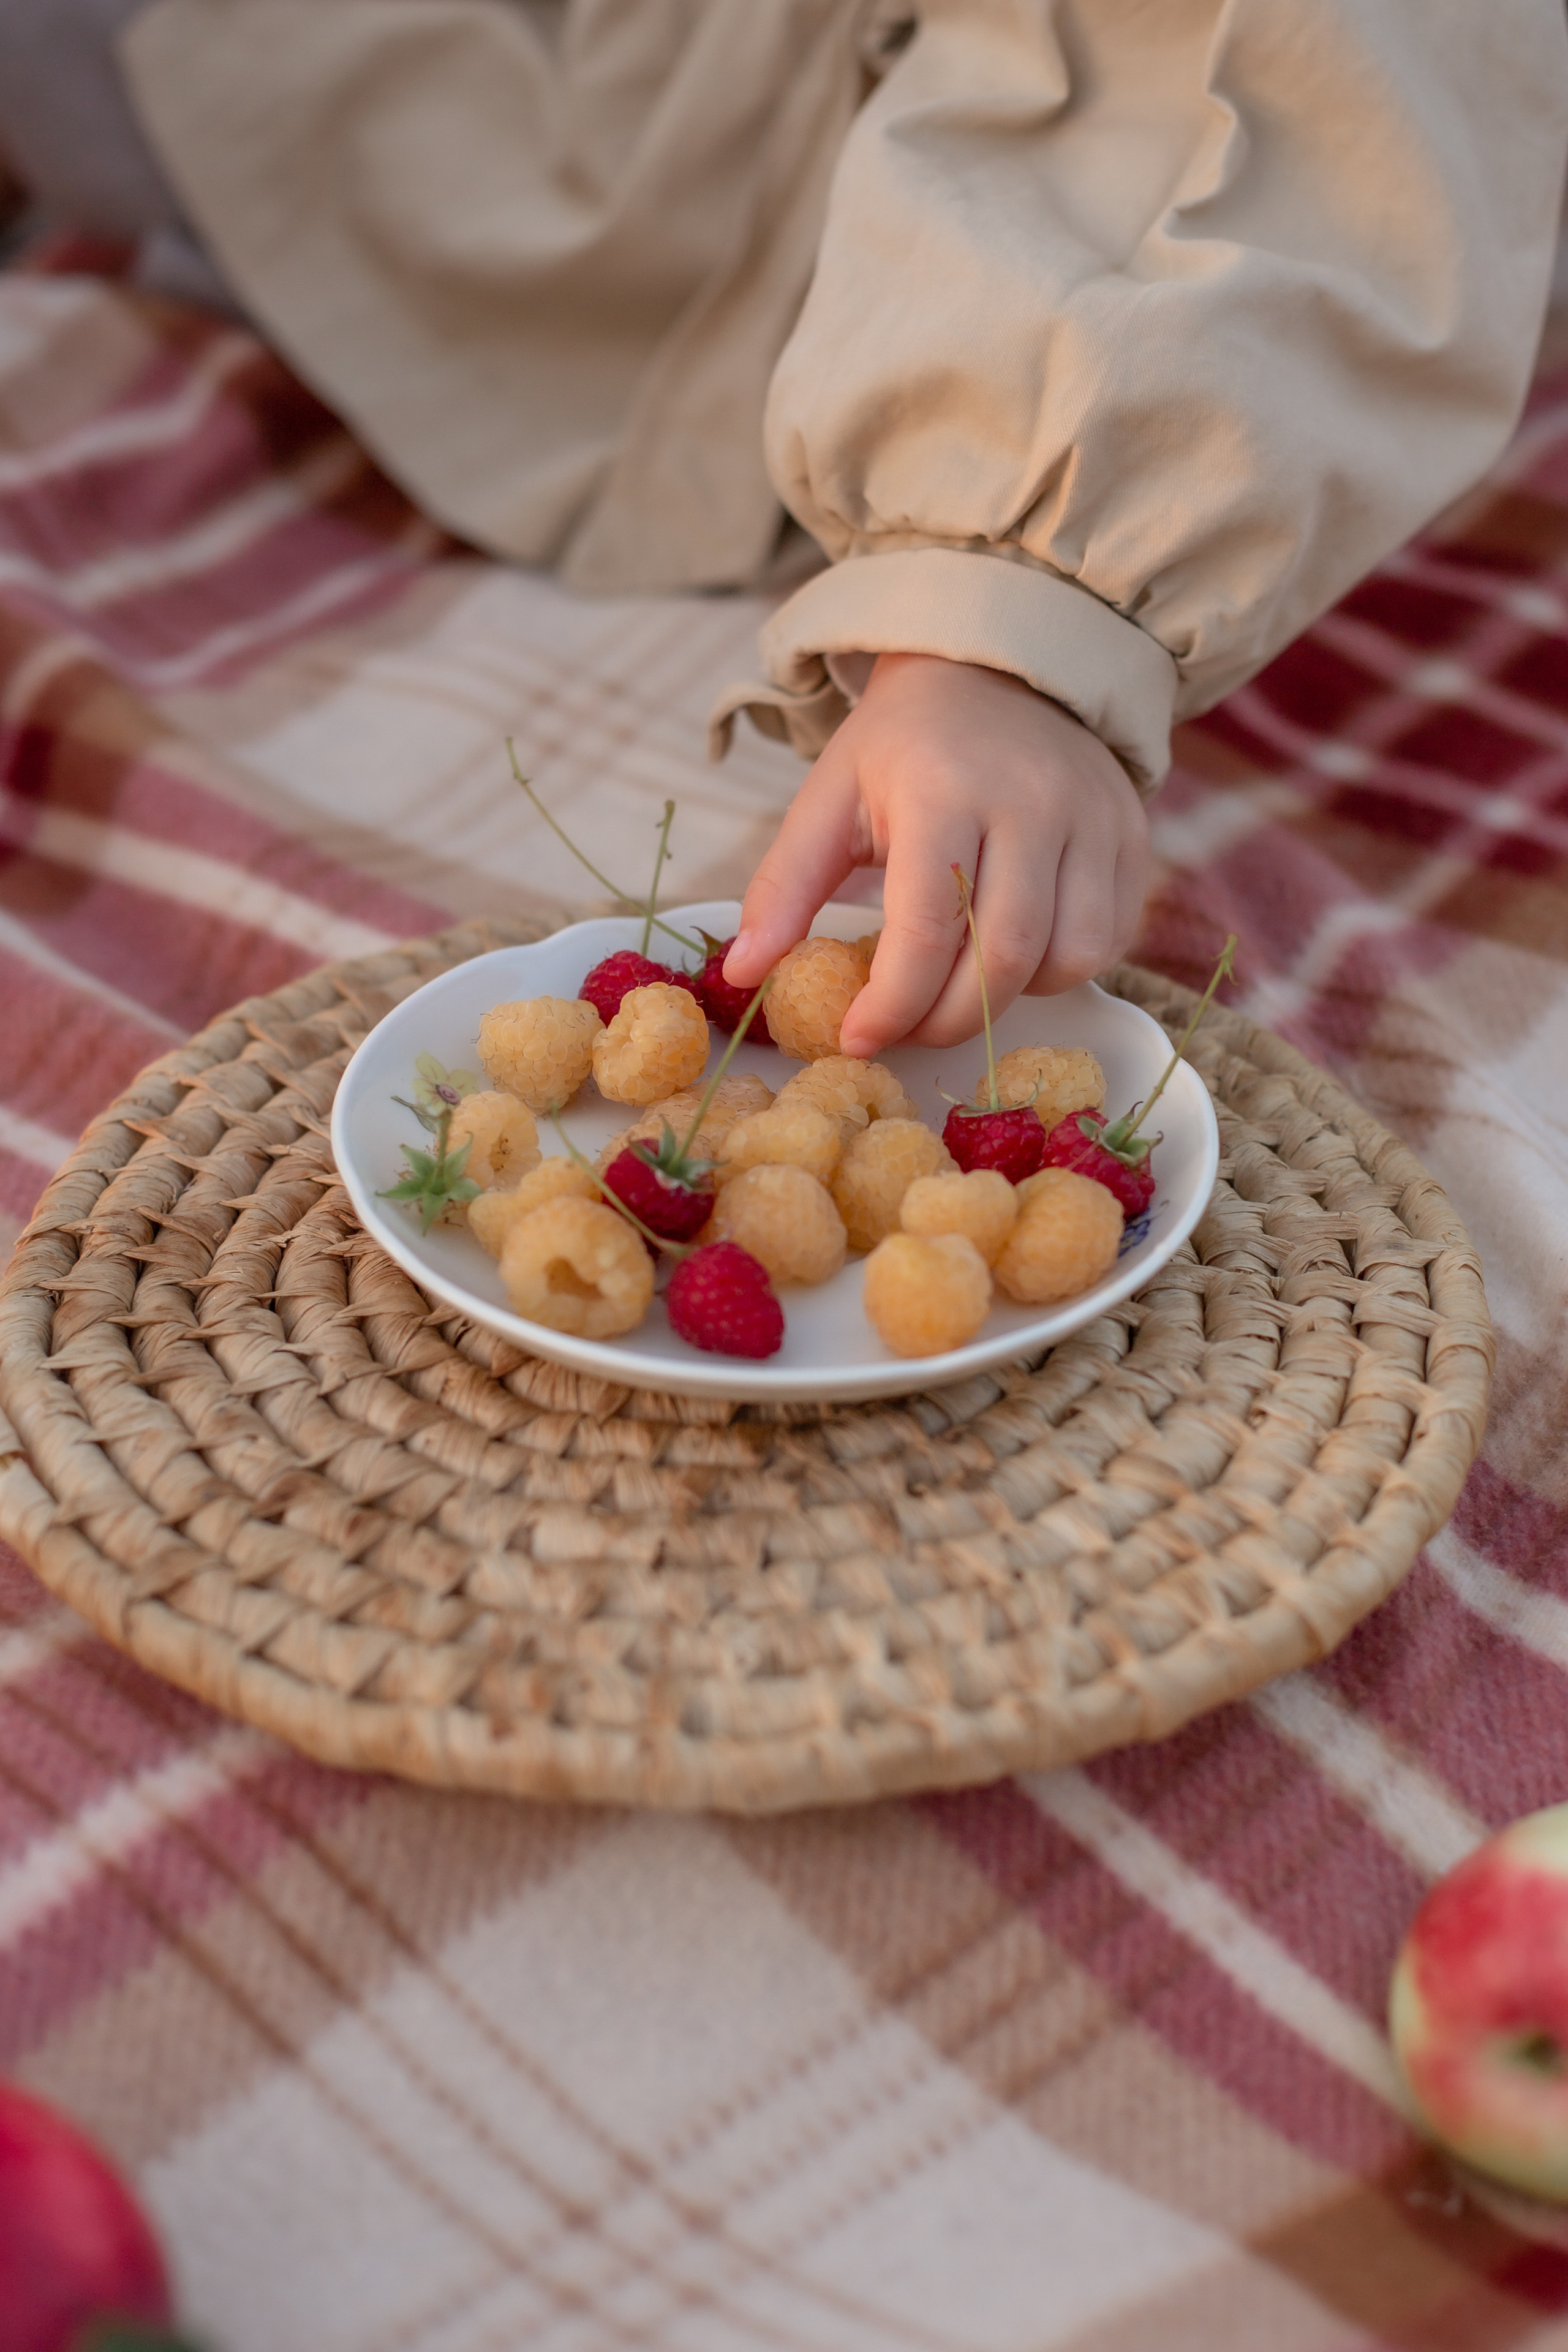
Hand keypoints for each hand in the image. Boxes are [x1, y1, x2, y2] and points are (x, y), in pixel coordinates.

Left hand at [723, 652, 1150, 1057]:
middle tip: (907, 1030)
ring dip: (1010, 997)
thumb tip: (744, 976)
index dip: (891, 1004)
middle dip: (947, 1020)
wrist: (997, 670)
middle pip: (1003, 958)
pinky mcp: (1132, 838)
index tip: (858, 1037)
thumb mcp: (828, 796)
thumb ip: (784, 887)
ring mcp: (1095, 820)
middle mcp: (1032, 803)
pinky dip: (1060, 970)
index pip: (925, 930)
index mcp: (944, 789)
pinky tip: (1016, 952)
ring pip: (1067, 959)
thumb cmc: (903, 745)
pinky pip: (1109, 940)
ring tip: (963, 982)